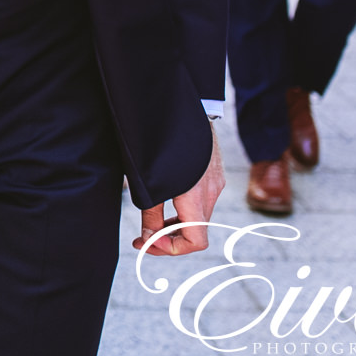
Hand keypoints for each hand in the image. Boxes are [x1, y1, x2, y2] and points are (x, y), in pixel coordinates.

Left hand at [134, 130, 224, 255]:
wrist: (178, 106)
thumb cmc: (158, 141)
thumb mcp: (149, 181)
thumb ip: (151, 214)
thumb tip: (149, 240)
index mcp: (196, 196)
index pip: (196, 241)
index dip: (171, 249)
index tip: (146, 243)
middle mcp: (211, 192)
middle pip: (195, 231)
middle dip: (168, 240)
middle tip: (140, 239)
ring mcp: (215, 182)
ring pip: (198, 217)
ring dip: (176, 226)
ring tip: (151, 225)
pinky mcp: (214, 173)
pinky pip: (202, 201)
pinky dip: (184, 210)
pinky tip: (166, 204)